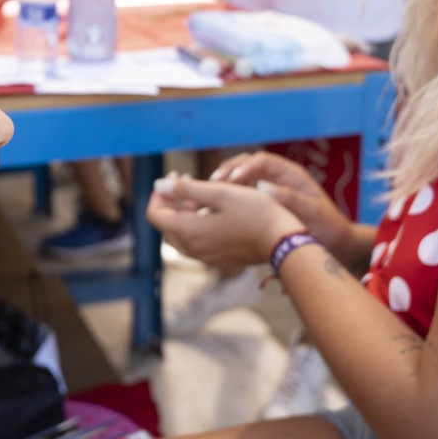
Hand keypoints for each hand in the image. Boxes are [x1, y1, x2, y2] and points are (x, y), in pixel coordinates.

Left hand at [147, 174, 303, 274]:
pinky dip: (197, 228)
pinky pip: (198, 245)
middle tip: (188, 184)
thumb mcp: (220, 193)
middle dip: (171, 203)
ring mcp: (207, 258)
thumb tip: (158, 185)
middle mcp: (193, 249)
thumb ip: (186, 189)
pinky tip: (215, 216)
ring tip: (201, 199)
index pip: (154, 215)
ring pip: (181, 237)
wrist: (283, 241)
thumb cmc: (254, 212)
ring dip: (183, 216)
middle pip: (166, 226)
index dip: (158, 194)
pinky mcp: (221, 261)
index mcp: (189, 231)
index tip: (175, 177)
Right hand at [211, 152, 365, 264]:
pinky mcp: (261, 205)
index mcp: (290, 174)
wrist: (335, 244)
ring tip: (208, 194)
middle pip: (246, 165)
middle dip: (229, 171)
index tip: (233, 179)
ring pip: (240, 180)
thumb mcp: (313, 213)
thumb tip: (264, 188)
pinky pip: (240, 196)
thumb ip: (290, 199)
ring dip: (224, 184)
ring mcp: (267, 190)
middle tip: (213, 183)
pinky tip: (215, 210)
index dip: (245, 167)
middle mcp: (276, 178)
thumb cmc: (329, 227)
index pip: (262, 161)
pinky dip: (227, 200)